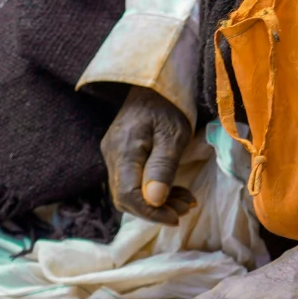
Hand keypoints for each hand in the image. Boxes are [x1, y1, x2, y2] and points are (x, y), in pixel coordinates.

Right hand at [101, 85, 196, 223]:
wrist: (154, 80)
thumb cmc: (168, 104)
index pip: (128, 195)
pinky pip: (132, 181)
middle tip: (186, 208)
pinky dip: (153, 190)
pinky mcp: (121, 154)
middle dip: (156, 210)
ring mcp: (114, 154)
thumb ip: (163, 167)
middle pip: (125, 198)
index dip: (150, 213)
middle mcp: (112, 155)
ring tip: (186, 201)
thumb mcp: (173, 134)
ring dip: (157, 202)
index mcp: (123, 150)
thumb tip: (154, 201)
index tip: (176, 218)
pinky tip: (175, 191)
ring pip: (129, 192)